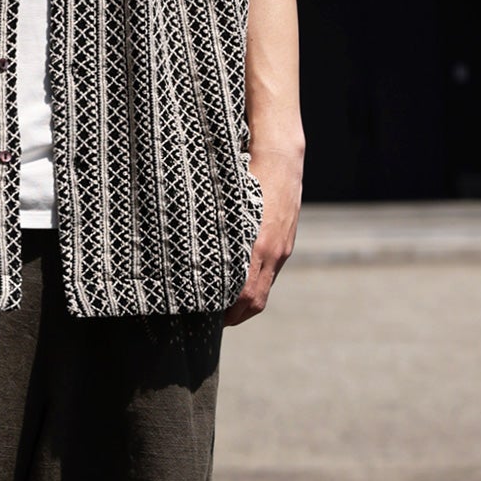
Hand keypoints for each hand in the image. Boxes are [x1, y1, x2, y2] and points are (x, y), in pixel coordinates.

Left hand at [224, 144, 301, 326]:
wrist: (281, 160)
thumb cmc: (246, 177)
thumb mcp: (225, 206)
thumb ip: (216, 234)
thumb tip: (193, 259)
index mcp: (256, 246)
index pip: (243, 295)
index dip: (227, 312)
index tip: (209, 316)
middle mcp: (272, 252)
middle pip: (255, 301)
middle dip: (235, 316)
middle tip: (214, 320)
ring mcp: (282, 249)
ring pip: (264, 290)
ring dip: (245, 303)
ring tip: (224, 306)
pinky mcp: (286, 244)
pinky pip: (270, 274)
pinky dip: (255, 284)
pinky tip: (240, 281)